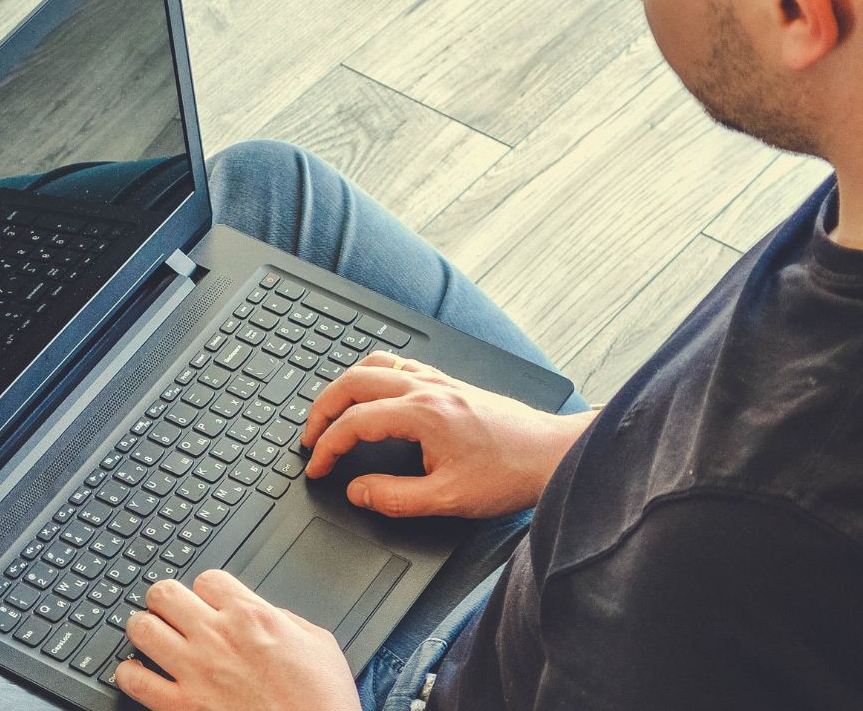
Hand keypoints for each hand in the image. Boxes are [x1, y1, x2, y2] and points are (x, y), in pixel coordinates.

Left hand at [116, 570, 360, 710]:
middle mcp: (217, 636)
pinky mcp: (180, 707)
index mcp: (251, 616)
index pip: (207, 578)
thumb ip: (286, 620)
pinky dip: (129, 674)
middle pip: (164, 593)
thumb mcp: (318, 644)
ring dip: (143, 629)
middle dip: (164, 599)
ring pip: (141, 628)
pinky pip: (133, 680)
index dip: (205, 589)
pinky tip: (138, 675)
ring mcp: (195, 671)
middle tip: (169, 611)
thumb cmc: (322, 701)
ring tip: (150, 636)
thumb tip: (267, 614)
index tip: (207, 601)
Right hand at [301, 352, 595, 517]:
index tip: (316, 467)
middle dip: (322, 408)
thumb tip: (356, 491)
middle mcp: (426, 388)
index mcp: (421, 413)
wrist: (554, 454)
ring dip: (345, 386)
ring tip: (331, 411)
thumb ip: (394, 497)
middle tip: (309, 436)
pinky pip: (399, 365)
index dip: (326, 447)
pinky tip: (374, 395)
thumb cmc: (510, 473)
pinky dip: (372, 377)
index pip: (354, 422)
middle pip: (353, 382)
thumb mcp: (447, 499)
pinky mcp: (451, 383)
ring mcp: (439, 381)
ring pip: (375, 365)